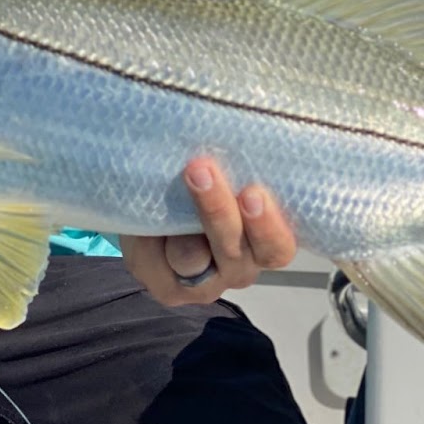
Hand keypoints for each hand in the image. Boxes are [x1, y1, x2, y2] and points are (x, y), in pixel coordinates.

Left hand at [120, 156, 295, 304]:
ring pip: (192, 260)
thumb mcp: (224, 175)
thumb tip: (235, 134)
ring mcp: (201, 285)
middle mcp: (237, 270)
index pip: (277, 248)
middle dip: (217, 213)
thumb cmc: (205, 184)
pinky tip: (146, 213)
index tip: (252, 192)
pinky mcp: (166, 288)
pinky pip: (155, 264)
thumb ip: (236, 168)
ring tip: (166, 189)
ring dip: (179, 224)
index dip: (268, 226)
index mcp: (264, 246)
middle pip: (235, 256)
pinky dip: (148, 237)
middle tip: (201, 171)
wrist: (157, 205)